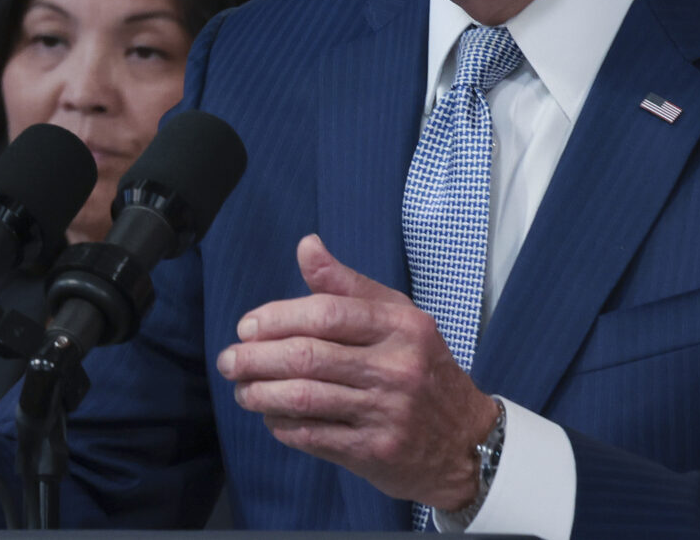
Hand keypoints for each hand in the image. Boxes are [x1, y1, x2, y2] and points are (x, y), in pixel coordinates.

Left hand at [216, 233, 496, 510]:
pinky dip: (282, 425)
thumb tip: (306, 245)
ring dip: (259, 393)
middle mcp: (397, 368)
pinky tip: (271, 417)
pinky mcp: (377, 452)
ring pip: (304, 398)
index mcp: (401, 326)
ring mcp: (388, 413)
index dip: (275, 318)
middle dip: (255, 358)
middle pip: (306, 357)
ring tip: (241, 389)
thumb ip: (346, 284)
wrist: (471, 443)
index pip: (325, 313)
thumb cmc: (423, 369)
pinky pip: (313, 435)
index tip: (245, 327)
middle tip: (228, 360)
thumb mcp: (398, 317)